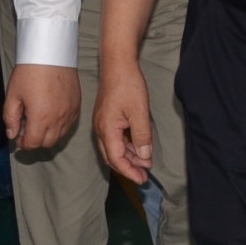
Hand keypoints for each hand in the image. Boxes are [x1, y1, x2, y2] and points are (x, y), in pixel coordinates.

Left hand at [2, 63, 79, 150]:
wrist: (50, 54)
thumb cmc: (30, 71)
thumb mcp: (13, 95)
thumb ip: (10, 118)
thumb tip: (12, 134)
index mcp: (41, 118)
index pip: (33, 144)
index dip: (23, 144)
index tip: (18, 138)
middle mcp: (58, 119)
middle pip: (48, 143)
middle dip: (35, 141)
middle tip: (26, 131)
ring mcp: (70, 113)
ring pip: (60, 135)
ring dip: (48, 135)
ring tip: (38, 123)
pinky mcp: (77, 105)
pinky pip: (69, 124)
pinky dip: (60, 126)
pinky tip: (51, 116)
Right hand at [92, 60, 153, 183]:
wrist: (117, 64)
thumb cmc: (128, 85)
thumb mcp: (139, 112)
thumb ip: (141, 137)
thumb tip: (144, 156)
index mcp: (106, 129)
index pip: (116, 159)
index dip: (129, 171)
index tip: (142, 179)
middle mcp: (100, 128)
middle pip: (111, 157)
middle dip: (128, 168)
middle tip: (144, 176)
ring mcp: (101, 123)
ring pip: (112, 148)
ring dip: (128, 157)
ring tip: (145, 162)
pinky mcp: (105, 118)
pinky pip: (113, 138)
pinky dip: (125, 146)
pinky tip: (138, 147)